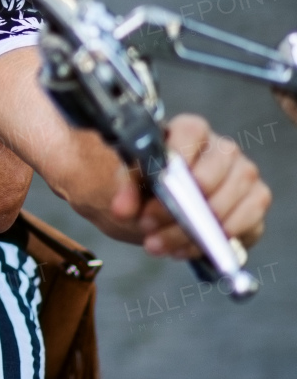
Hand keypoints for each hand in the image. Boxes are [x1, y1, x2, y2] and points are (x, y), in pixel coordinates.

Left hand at [107, 113, 269, 257]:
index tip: (161, 178)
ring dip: (189, 230)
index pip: (191, 131)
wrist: (164, 206)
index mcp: (191, 132)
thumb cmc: (152, 185)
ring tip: (160, 242)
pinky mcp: (255, 203)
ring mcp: (244, 175)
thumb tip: (122, 208)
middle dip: (177, 205)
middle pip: (210, 173)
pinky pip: (244, 223)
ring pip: (224, 203)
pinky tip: (187, 247)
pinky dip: (213, 240)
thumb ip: (125, 189)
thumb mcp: (132, 182)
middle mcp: (223, 150)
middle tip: (149, 222)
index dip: (178, 153)